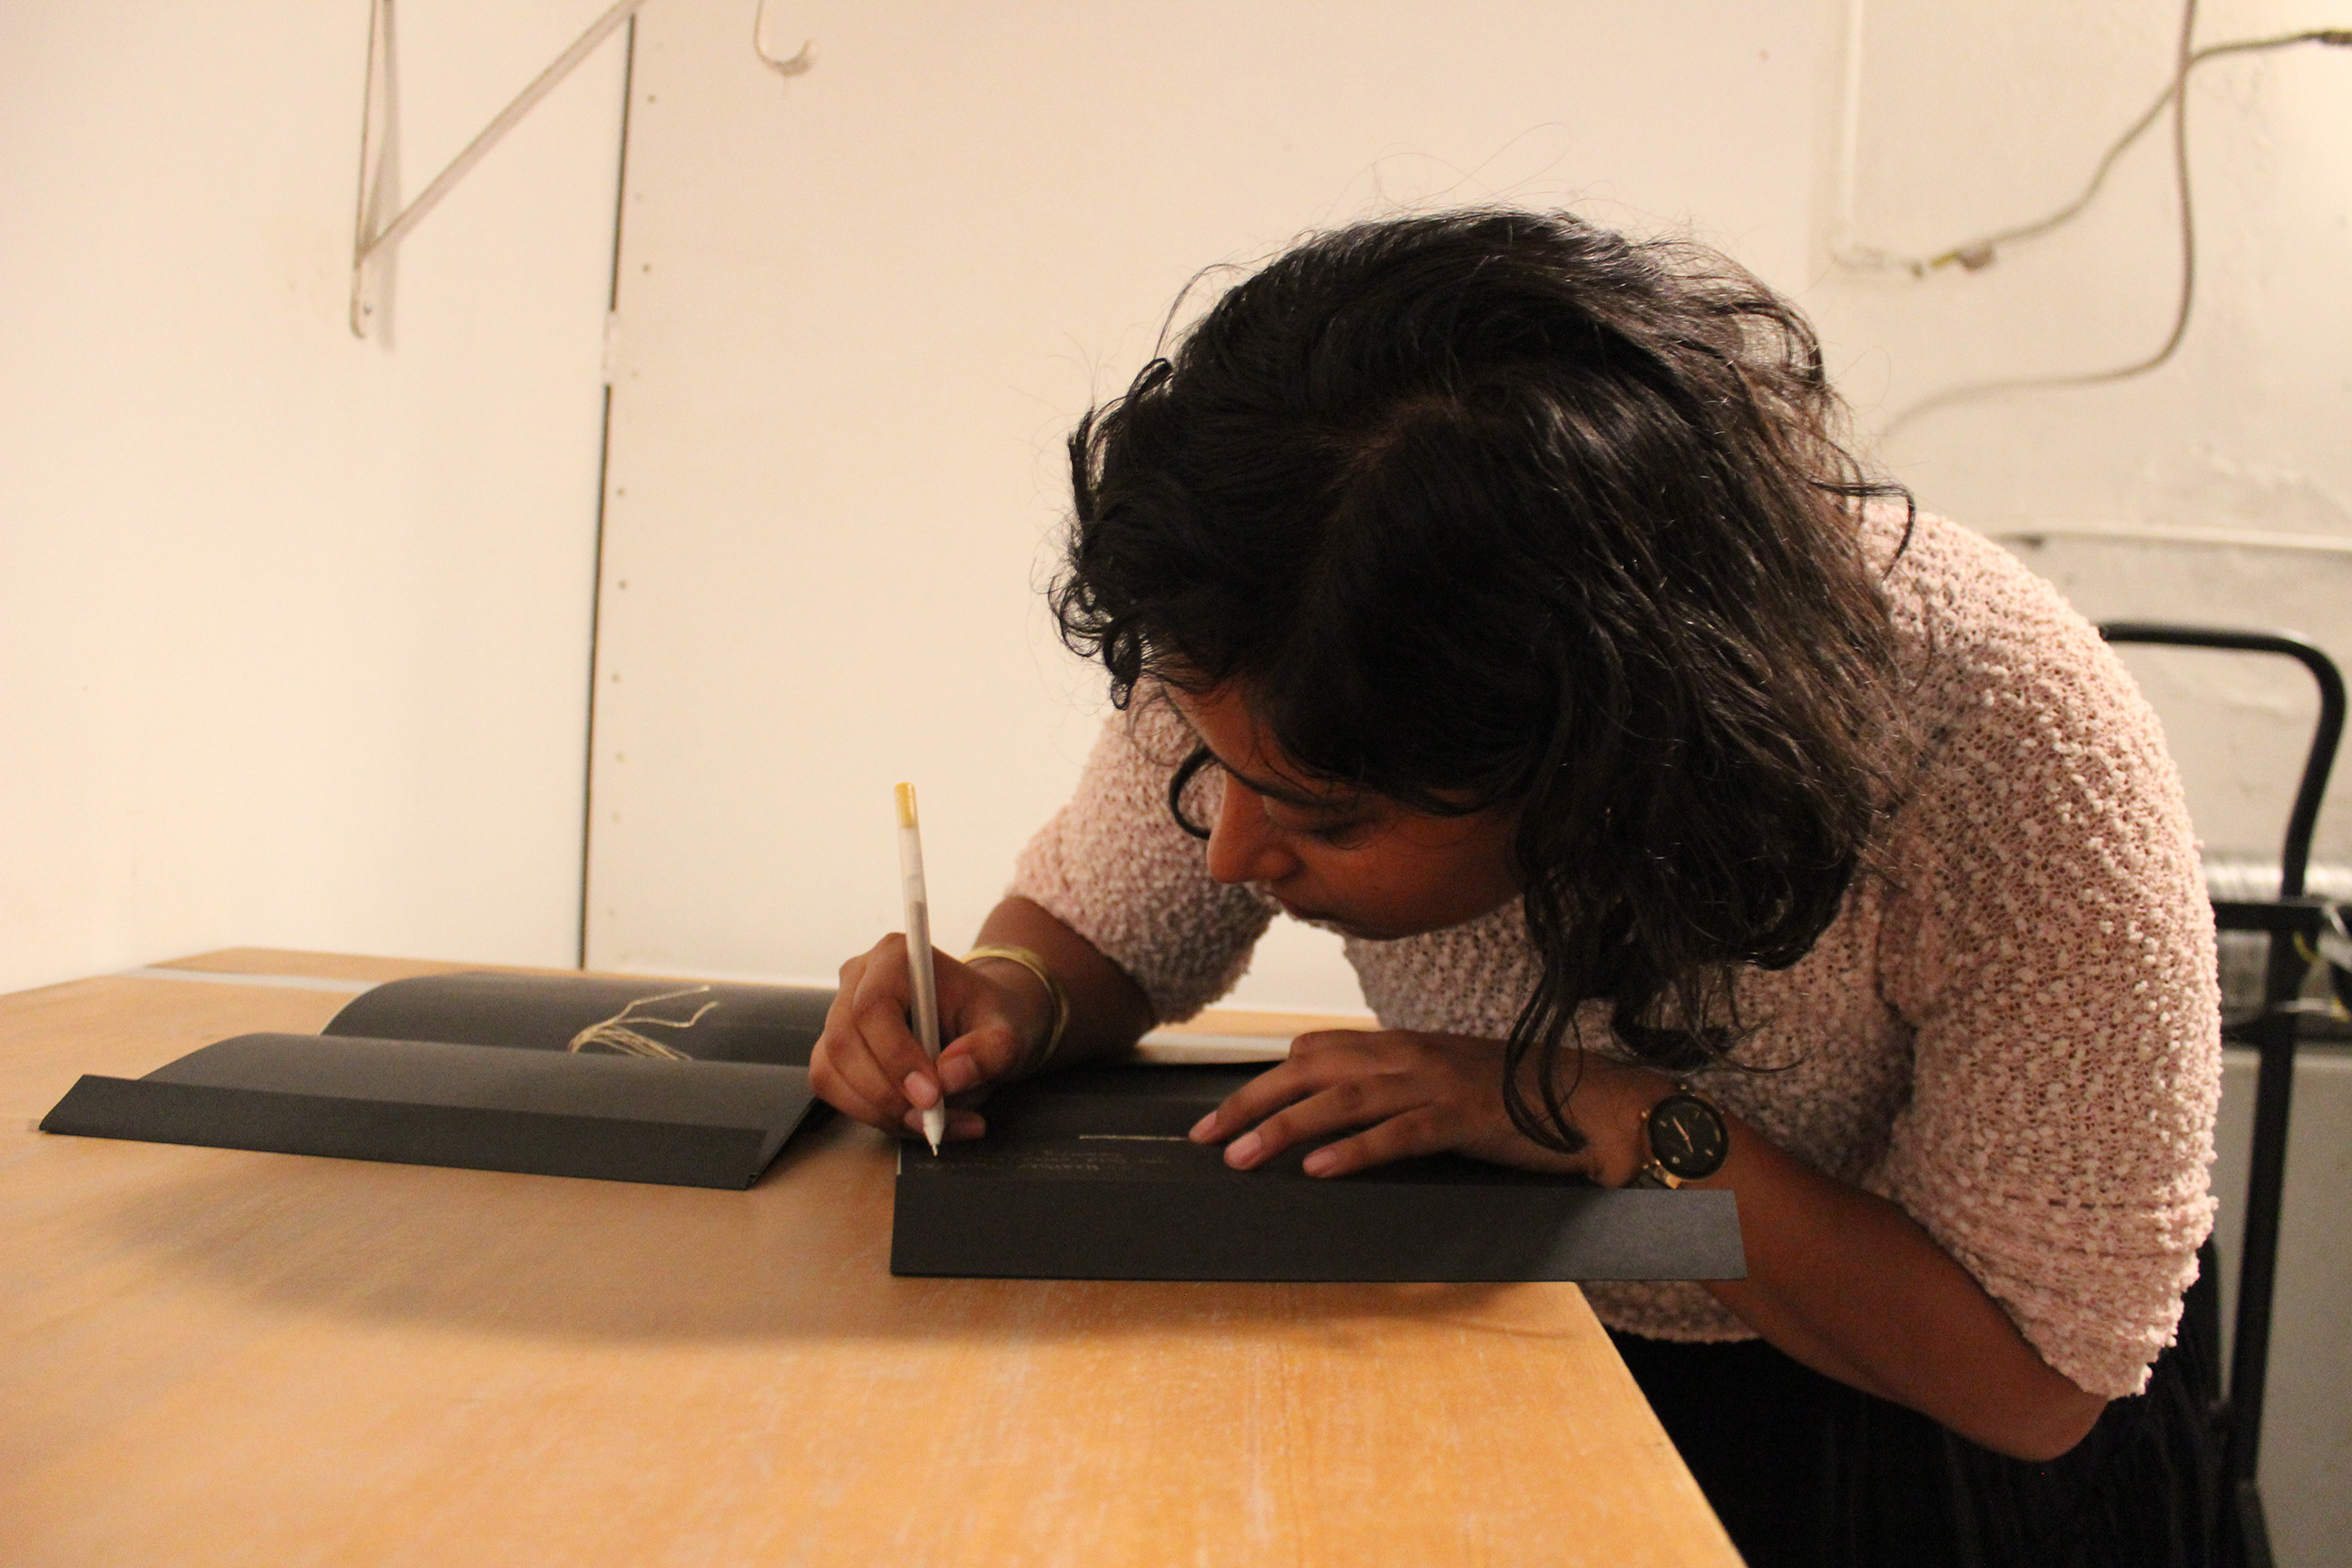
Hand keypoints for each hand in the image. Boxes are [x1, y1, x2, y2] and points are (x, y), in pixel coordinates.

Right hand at [809, 934, 1051, 1139]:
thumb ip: (988, 1053)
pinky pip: (835, 1092)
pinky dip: (875, 1117)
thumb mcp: (1008, 1034)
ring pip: (832, 1074)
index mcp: (895, 957)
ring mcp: (838, 1016)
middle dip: (887, 1094)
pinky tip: (918, 1123)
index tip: (932, 1097)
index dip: (896, 1056)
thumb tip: (948, 1077)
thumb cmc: (991, 1020)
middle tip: (934, 1122)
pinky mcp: (834, 1052)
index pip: (873, 1007)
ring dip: (882, 1112)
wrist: (982, 1026)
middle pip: (844, 1043)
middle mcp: (857, 980)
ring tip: (939, 1126)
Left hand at [1187, 1028, 1669, 1180]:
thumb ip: (1387, 1085)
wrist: (1585, 1098)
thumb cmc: (1508, 1096)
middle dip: (1250, 1103)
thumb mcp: (1437, 1078)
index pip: (1312, 1050)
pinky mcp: (1460, 1120)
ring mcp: (1432, 1085)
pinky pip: (1397, 1135)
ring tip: (1240, 1157)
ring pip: (1341, 1101)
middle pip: (1309, 1071)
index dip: (1262, 1081)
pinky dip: (1353, 1151)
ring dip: (1284, 1129)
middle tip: (1203, 1136)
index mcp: (1398, 1045)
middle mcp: (1406, 1055)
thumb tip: (1330, 1108)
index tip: (1220, 1113)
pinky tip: (1318, 1170)